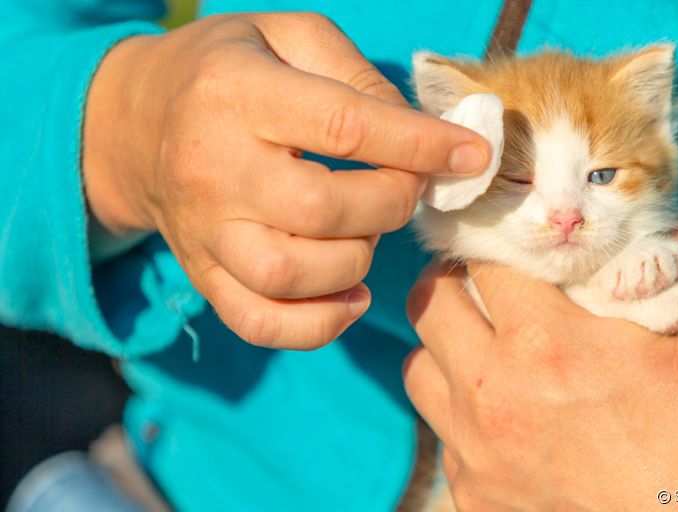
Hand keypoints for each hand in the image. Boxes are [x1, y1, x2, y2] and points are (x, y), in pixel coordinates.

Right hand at [82, 13, 489, 348]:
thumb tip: (423, 138)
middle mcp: (212, 168)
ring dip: (356, 261)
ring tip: (366, 231)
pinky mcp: (203, 274)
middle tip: (405, 187)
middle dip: (391, 203)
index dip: (420, 145)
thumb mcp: (288, 36)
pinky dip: (319, 323)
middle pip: (323, 210)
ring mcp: (203, 231)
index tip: (471, 155)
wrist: (136, 122)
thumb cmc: (229, 70)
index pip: (344, 127)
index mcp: (236, 94)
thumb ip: (356, 75)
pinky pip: (261, 322)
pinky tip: (351, 294)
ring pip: (292, 274)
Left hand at [404, 220, 677, 510]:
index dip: (491, 248)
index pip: (481, 261)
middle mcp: (493, 391)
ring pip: (417, 367)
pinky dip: (458, 411)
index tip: (499, 251)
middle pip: (429, 304)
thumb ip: (670, 259)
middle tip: (474, 286)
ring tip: (477, 348)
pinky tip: (496, 412)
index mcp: (544, 341)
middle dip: (450, 284)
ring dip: (442, 348)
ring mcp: (475, 446)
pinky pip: (439, 430)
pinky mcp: (470, 488)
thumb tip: (642, 216)